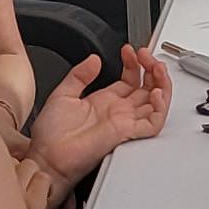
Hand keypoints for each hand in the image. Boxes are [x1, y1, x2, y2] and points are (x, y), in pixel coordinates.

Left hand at [27, 45, 171, 186]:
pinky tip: (155, 91)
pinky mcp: (127, 134)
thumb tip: (93, 59)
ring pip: (155, 102)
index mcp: (104, 101)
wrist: (47, 157)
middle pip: (147, 87)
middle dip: (151, 67)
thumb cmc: (51, 136)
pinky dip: (160, 107)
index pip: (131, 79)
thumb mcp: (62, 94)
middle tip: (146, 54)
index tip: (129, 50)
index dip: (134, 63)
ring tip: (156, 67)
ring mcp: (125, 122)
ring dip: (161, 82)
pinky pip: (153, 122)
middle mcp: (118, 111)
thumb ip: (79, 75)